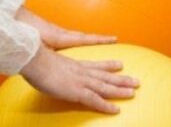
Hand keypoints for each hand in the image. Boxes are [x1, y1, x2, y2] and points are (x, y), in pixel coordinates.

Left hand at [17, 7, 115, 49]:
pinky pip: (64, 36)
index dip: (100, 40)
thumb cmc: (22, 31)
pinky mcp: (46, 31)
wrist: (9, 18)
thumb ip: (44, 49)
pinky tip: (68, 43)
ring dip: (85, 38)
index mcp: (60, 36)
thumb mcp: (36, 43)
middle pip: (82, 36)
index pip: (84, 38)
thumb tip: (53, 55)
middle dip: (97, 39)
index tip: (114, 39)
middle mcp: (59, 33)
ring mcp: (53, 31)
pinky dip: (72, 39)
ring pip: (73, 35)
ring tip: (96, 40)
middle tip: (112, 39)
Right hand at [20, 45, 138, 114]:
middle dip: (121, 78)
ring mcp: (80, 81)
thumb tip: (49, 71)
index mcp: (74, 64)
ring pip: (105, 87)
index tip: (120, 64)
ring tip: (133, 92)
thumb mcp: (47, 63)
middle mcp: (81, 71)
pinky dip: (106, 105)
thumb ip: (52, 68)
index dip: (108, 65)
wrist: (34, 60)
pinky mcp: (77, 91)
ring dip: (120, 90)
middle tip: (136, 80)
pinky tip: (116, 110)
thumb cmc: (36, 61)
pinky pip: (95, 100)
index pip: (95, 65)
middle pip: (105, 75)